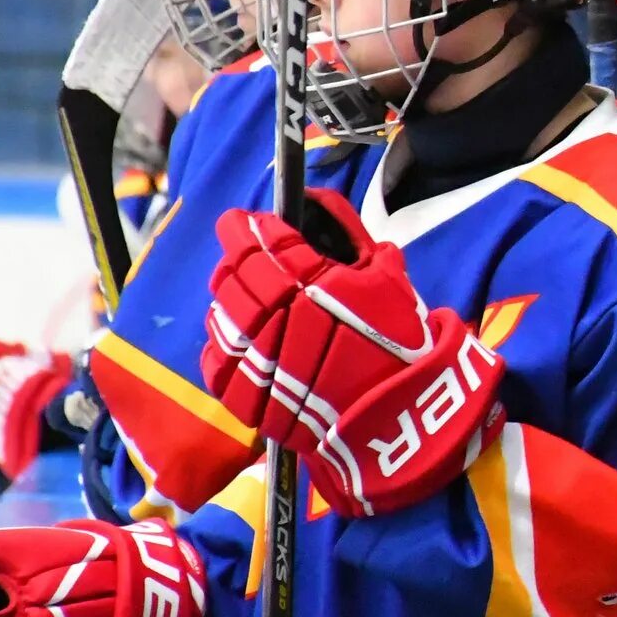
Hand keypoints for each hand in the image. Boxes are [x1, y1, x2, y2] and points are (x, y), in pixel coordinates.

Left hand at [203, 188, 505, 516]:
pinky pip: (216, 362)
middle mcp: (272, 316)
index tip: (248, 221)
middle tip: (252, 256)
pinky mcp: (248, 399)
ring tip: (248, 299)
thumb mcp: (385, 272)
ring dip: (229, 300)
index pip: (256, 239)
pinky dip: (222, 345)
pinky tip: (238, 339)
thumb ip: (347, 230)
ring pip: (220, 315)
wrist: (401, 417)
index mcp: (305, 280)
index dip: (246, 225)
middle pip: (232, 275)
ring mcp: (254, 360)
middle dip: (238, 258)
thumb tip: (316, 200)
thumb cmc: (399, 340)